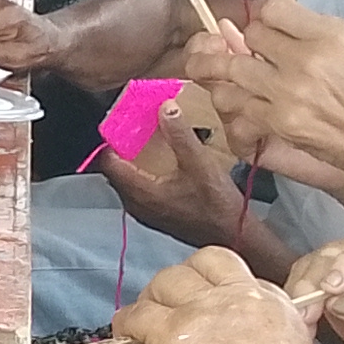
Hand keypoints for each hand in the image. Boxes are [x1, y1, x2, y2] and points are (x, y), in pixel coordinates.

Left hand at [93, 109, 253, 253]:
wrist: (234, 236)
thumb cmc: (218, 205)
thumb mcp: (199, 163)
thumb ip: (179, 134)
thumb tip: (165, 107)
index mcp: (141, 192)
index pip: (109, 163)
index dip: (112, 140)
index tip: (123, 123)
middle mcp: (137, 204)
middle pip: (116, 171)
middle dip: (122, 148)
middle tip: (135, 128)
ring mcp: (145, 212)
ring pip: (128, 181)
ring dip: (133, 161)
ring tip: (147, 140)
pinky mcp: (156, 215)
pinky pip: (139, 189)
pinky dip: (143, 173)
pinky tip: (160, 162)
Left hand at [113, 248, 323, 343]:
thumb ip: (278, 337)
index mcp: (272, 304)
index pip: (237, 275)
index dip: (218, 288)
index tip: (208, 305)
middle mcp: (237, 297)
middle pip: (201, 265)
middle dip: (184, 280)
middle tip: (171, 302)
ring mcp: (201, 310)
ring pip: (167, 279)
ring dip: (154, 296)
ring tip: (146, 314)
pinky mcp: (170, 330)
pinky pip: (137, 314)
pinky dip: (126, 321)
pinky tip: (125, 332)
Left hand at [193, 0, 343, 201]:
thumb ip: (330, 27)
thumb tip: (297, 22)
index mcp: (332, 36)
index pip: (272, 8)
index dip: (266, 13)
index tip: (266, 20)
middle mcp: (305, 61)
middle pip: (249, 35)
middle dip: (250, 41)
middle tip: (254, 50)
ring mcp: (287, 94)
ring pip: (229, 70)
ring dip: (227, 71)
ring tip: (223, 72)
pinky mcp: (278, 124)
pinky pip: (236, 109)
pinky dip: (235, 108)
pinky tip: (242, 107)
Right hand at [283, 233, 343, 343]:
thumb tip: (339, 300)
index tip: (328, 288)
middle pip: (340, 253)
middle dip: (316, 280)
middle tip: (303, 313)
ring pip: (319, 260)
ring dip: (302, 287)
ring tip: (300, 319)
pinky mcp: (340, 274)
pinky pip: (311, 275)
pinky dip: (299, 294)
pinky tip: (300, 316)